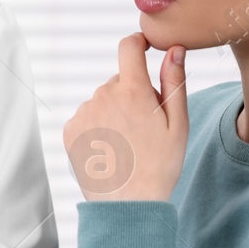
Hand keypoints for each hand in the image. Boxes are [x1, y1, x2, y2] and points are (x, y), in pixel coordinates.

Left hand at [63, 35, 188, 201]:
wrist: (129, 204)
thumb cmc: (160, 164)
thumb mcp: (177, 122)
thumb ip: (174, 81)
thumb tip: (173, 49)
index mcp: (132, 90)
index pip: (129, 47)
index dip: (138, 43)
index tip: (146, 48)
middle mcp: (103, 96)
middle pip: (120, 80)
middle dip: (133, 94)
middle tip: (145, 127)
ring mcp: (84, 113)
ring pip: (103, 100)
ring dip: (114, 111)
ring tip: (127, 143)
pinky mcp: (71, 130)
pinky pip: (88, 117)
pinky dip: (98, 126)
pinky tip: (110, 148)